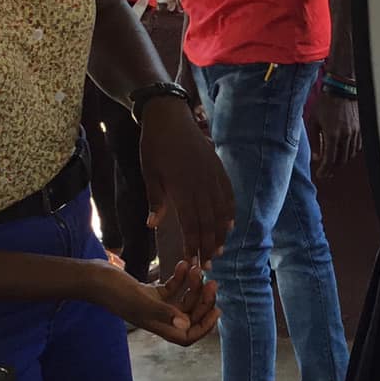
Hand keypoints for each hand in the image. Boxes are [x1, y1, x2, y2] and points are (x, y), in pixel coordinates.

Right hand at [76, 257, 217, 345]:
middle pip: (188, 316)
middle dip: (202, 300)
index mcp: (156, 325)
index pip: (186, 336)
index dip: (204, 327)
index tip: (216, 310)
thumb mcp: (140, 300)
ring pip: (181, 300)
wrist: (92, 278)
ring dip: (192, 286)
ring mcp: (152, 305)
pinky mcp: (148, 292)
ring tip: (197, 268)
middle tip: (212, 282)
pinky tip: (181, 263)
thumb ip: (163, 312)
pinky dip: (178, 277)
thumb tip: (185, 324)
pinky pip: (170, 288)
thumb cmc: (113, 291)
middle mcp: (156, 318)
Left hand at [138, 96, 233, 261]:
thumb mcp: (149, 173)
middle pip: (209, 222)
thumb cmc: (155, 145)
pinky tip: (229, 225)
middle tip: (207, 264)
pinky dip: (230, 212)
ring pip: (221, 211)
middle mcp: (202, 185)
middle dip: (208, 245)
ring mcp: (213, 177)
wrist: (170, 116)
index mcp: (182, 188)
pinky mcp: (219, 169)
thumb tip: (153, 225)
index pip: (191, 224)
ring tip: (219, 250)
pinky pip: (228, 195)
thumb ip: (155, 199)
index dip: (192, 245)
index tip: (192, 260)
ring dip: (220, 233)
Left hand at [309, 93, 360, 175]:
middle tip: (326, 172)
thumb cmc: (325, 103)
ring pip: (350, 155)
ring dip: (342, 161)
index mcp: (332, 134)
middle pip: (341, 161)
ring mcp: (355, 132)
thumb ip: (315, 141)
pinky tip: (343, 151)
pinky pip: (357, 146)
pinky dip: (350, 152)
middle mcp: (346, 135)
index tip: (321, 175)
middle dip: (333, 169)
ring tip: (333, 162)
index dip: (325, 170)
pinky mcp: (361, 129)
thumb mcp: (314, 121)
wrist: (341, 88)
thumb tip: (316, 158)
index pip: (330, 160)